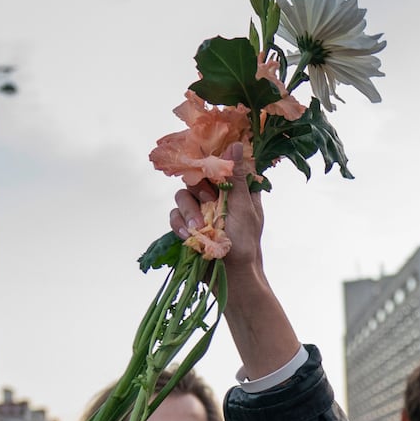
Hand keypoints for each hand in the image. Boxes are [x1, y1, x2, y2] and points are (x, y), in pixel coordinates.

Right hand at [170, 144, 266, 274]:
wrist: (232, 276)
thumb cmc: (245, 242)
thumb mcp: (244, 207)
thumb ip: (236, 177)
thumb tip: (236, 145)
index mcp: (235, 189)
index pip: (219, 164)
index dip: (209, 160)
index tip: (204, 161)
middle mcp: (216, 196)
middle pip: (195, 177)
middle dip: (199, 189)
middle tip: (209, 200)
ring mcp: (200, 211)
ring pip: (182, 196)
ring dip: (188, 210)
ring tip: (199, 226)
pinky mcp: (187, 225)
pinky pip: (174, 216)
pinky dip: (180, 224)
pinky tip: (188, 234)